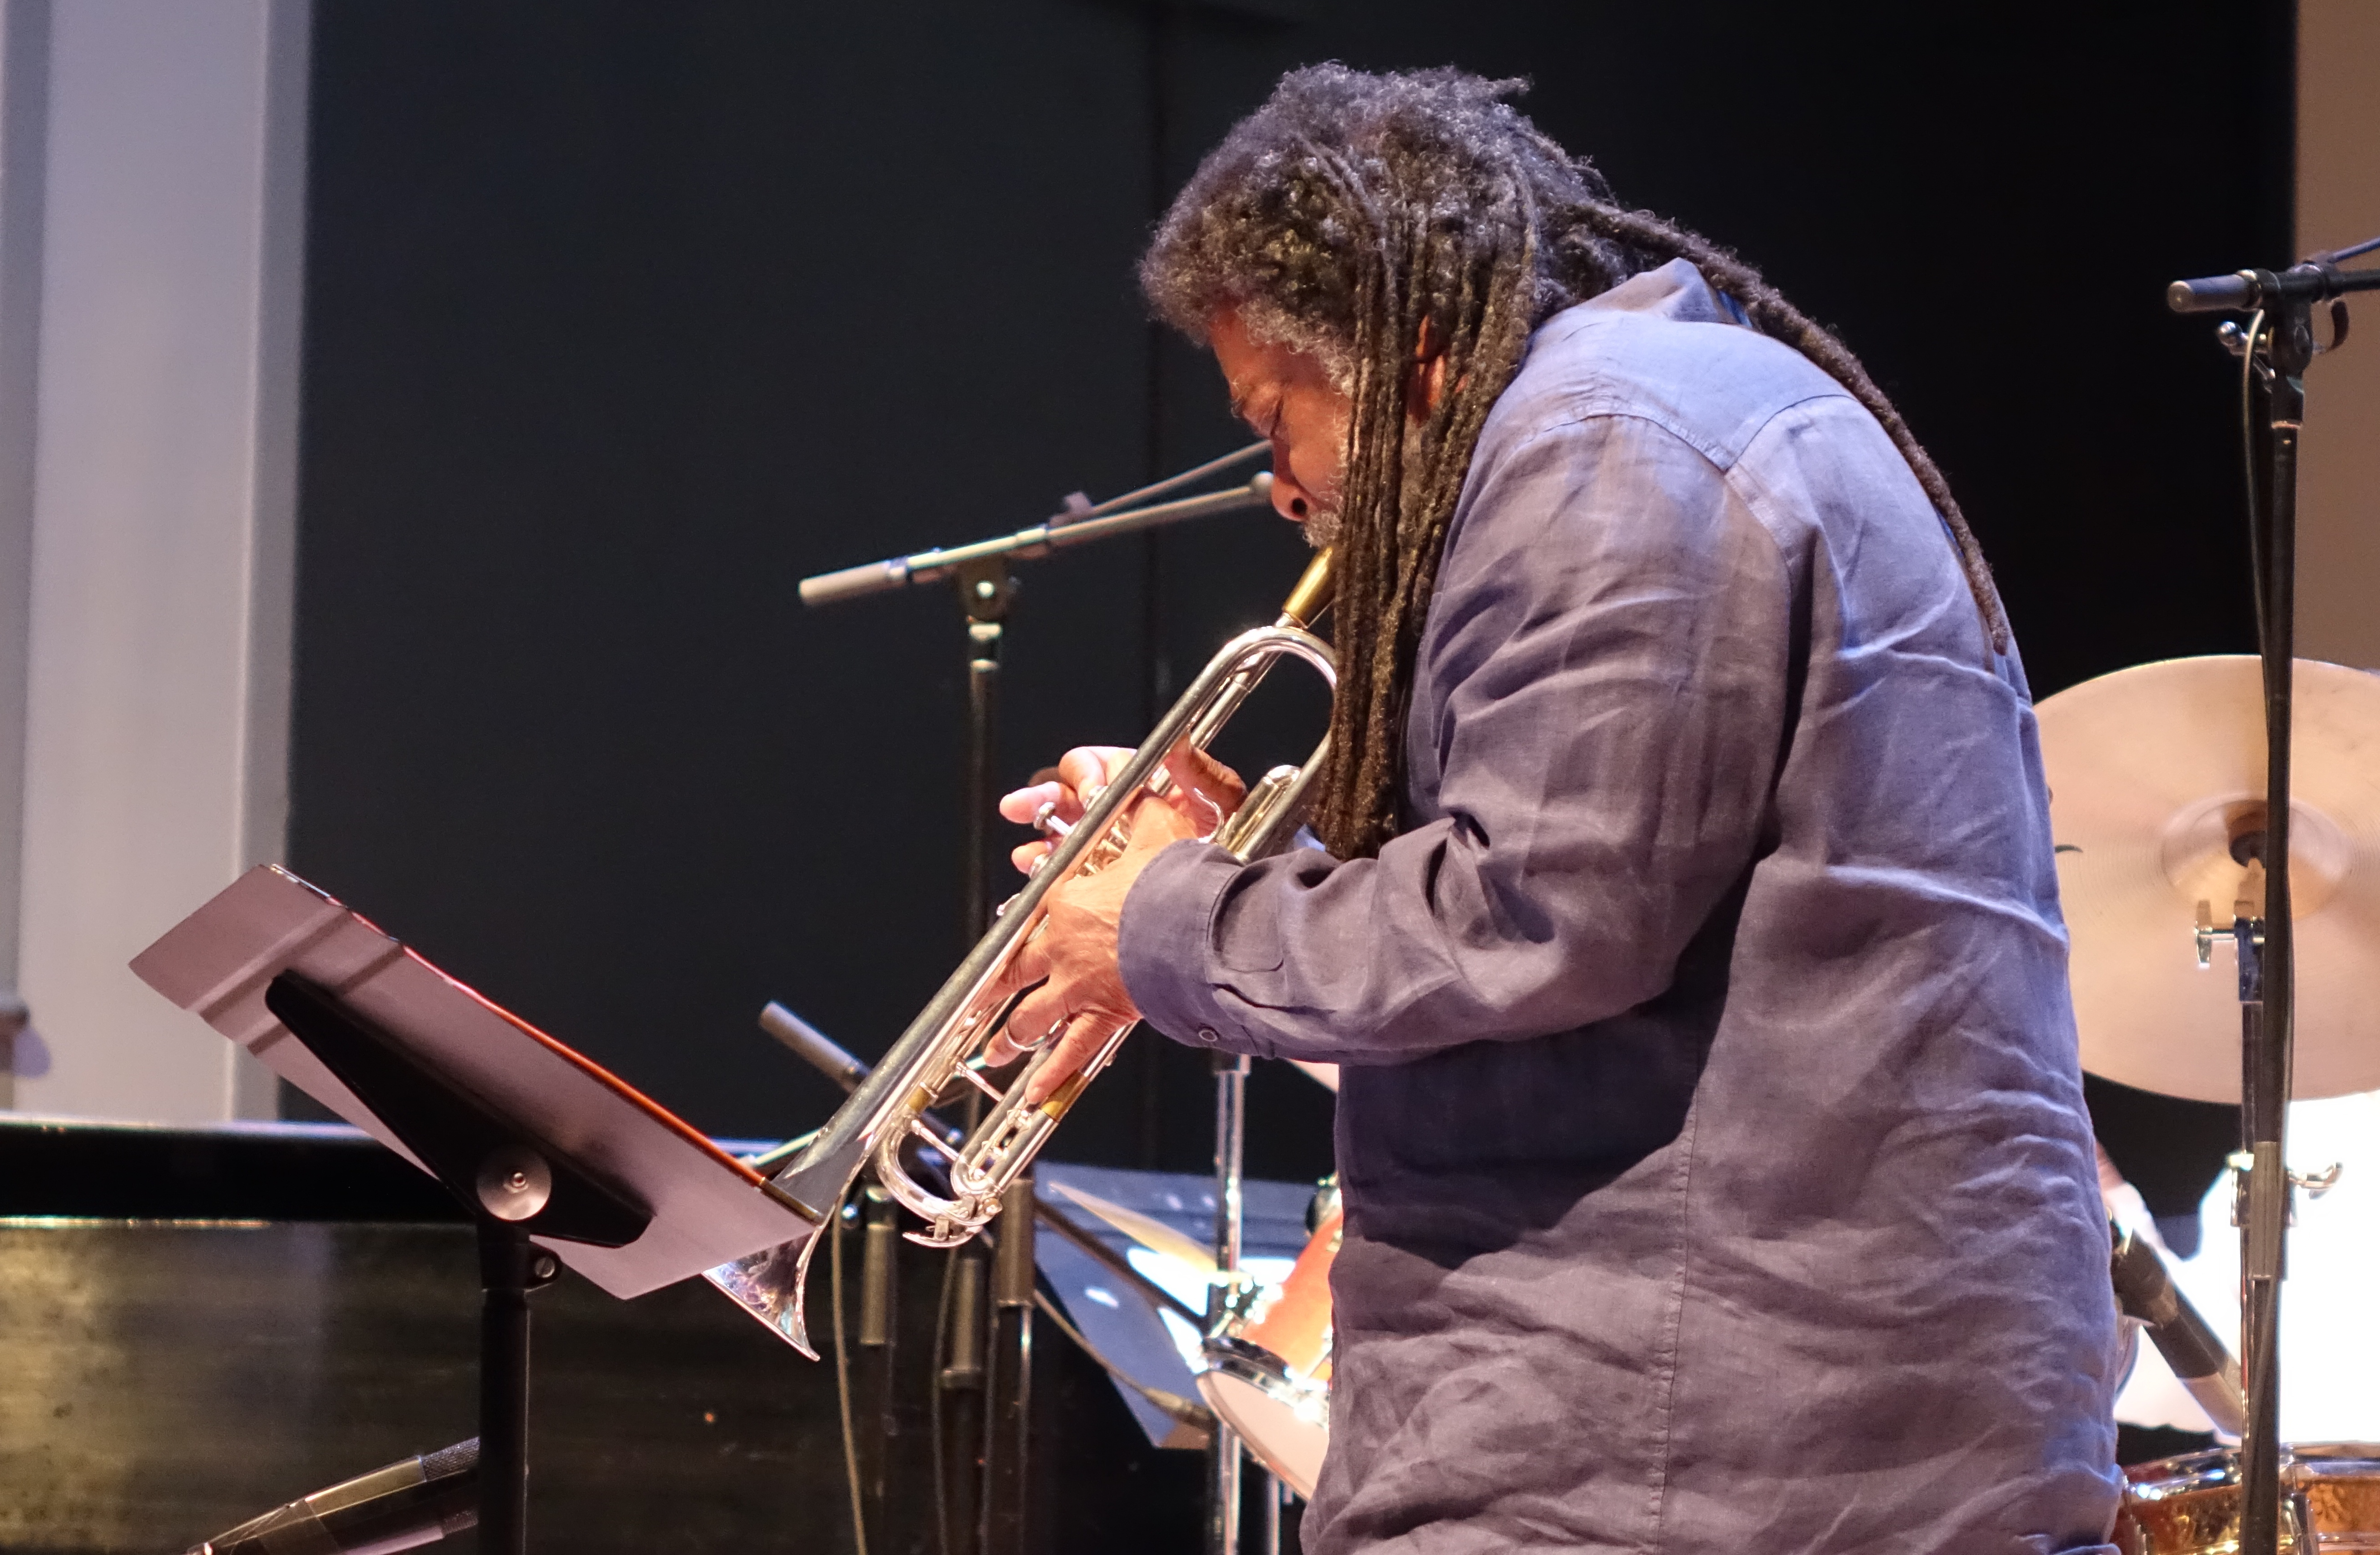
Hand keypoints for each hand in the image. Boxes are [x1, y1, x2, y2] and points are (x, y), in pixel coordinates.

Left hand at [987, 745, 1245, 1099]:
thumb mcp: (1159, 819)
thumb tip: (1158, 754)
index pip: (1032, 915)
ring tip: (997, 1055)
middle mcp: (1060, 945)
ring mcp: (1078, 984)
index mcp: (1066, 898)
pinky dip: (1054, 1075)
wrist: (1186, 922)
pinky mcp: (1105, 1013)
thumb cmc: (1173, 874)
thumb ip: (1150, 792)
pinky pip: (1073, 1051)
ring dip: (1013, 1038)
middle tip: (978, 1011)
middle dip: (996, 994)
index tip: (1006, 945)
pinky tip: (1036, 1093)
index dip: (1016, 931)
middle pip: (1017, 972)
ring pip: (1034, 1016)